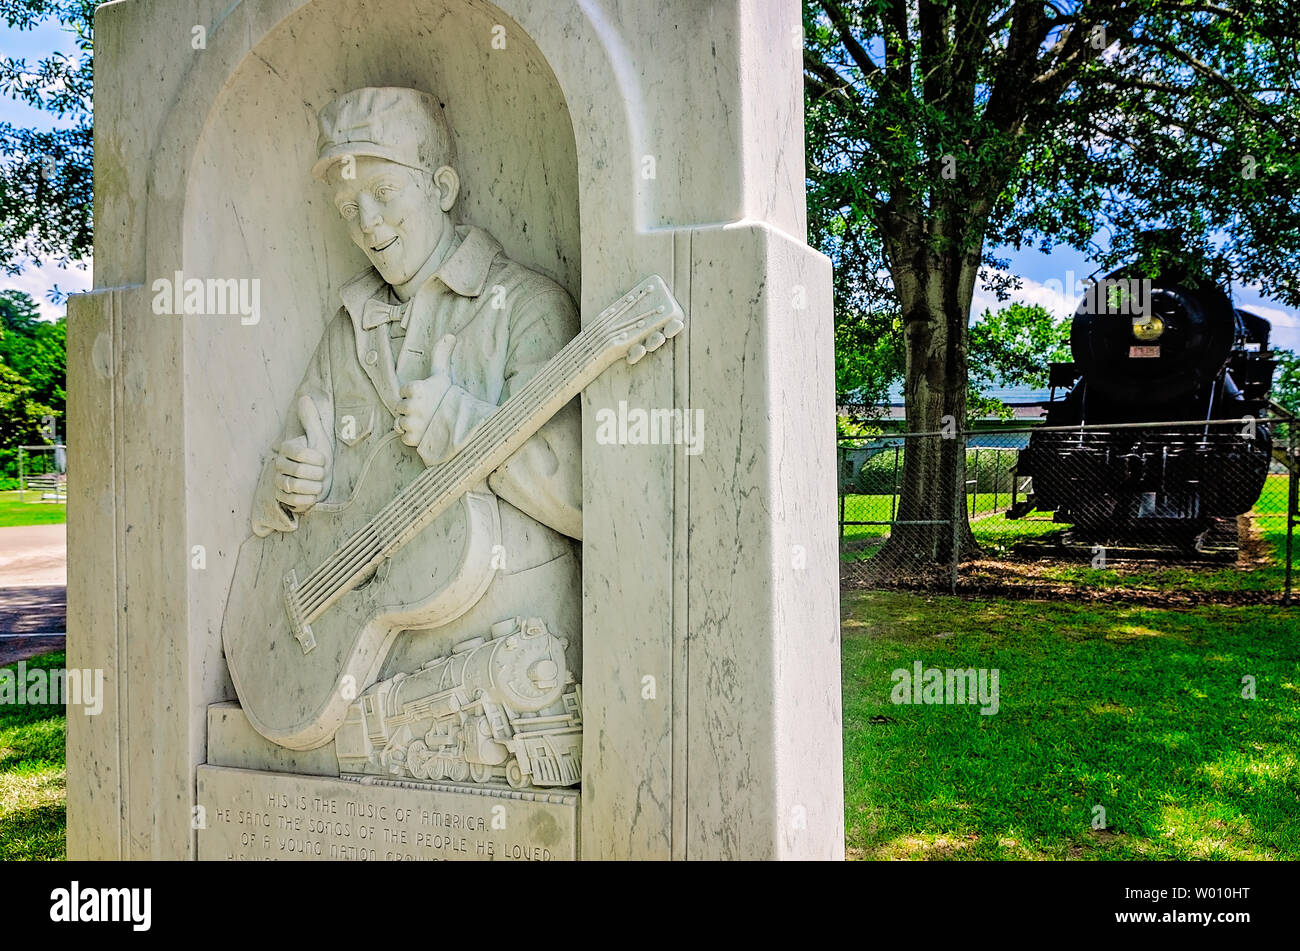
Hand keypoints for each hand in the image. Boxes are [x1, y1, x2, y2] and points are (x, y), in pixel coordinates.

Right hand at [274, 395, 331, 512]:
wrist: (323, 480)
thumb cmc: (321, 458)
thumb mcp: (319, 438)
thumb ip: (311, 419)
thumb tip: (304, 397)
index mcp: (286, 449)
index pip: (302, 453)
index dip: (318, 458)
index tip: (323, 460)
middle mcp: (278, 465)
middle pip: (299, 472)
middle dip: (317, 474)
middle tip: (322, 474)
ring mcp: (278, 482)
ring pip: (295, 487)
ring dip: (313, 487)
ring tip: (318, 484)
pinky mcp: (281, 499)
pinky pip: (295, 501)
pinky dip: (308, 500)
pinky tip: (313, 495)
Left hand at [396, 334, 454, 448]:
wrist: (464, 423)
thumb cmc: (450, 397)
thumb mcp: (443, 375)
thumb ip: (440, 355)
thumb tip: (449, 335)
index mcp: (416, 388)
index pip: (404, 390)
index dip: (414, 394)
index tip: (426, 396)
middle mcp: (411, 405)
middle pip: (400, 407)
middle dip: (411, 410)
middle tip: (427, 411)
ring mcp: (412, 423)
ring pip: (401, 423)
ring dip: (410, 424)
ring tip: (426, 423)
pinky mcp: (414, 439)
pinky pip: (405, 438)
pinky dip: (413, 438)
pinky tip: (425, 433)